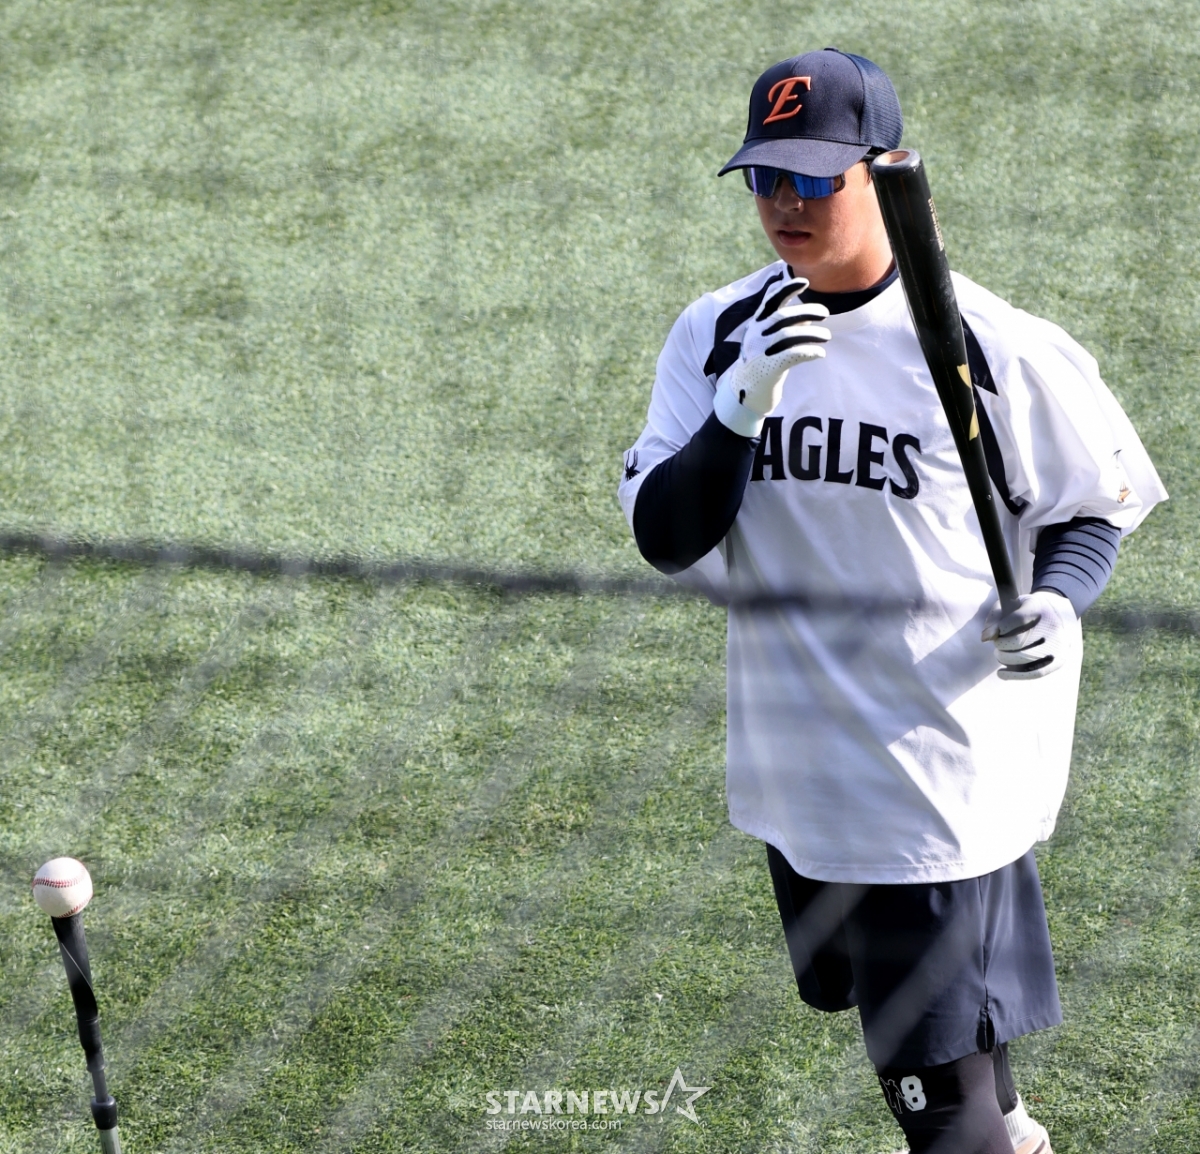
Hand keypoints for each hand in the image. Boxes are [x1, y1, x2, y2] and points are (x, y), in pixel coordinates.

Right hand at [713, 278, 830, 436]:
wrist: (746, 395)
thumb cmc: (763, 364)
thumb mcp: (768, 342)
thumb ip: (784, 327)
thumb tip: (808, 314)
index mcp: (755, 326)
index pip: (770, 301)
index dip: (786, 289)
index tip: (804, 282)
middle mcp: (754, 335)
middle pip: (782, 316)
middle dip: (807, 311)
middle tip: (826, 314)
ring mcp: (759, 351)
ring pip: (788, 334)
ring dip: (812, 333)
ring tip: (827, 336)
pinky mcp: (768, 368)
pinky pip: (792, 355)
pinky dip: (809, 351)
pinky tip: (820, 353)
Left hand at [981, 590, 1078, 679]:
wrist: (1055, 615)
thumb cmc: (1023, 611)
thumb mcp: (1009, 605)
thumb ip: (994, 618)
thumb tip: (985, 639)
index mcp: (1039, 607)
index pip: (1018, 619)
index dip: (1001, 628)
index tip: (994, 632)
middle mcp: (1052, 625)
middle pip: (1019, 641)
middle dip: (1001, 645)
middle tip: (997, 645)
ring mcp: (1058, 644)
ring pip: (1025, 658)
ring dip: (1005, 659)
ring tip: (1000, 655)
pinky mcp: (1059, 660)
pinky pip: (1036, 673)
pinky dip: (1015, 675)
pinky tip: (1001, 673)